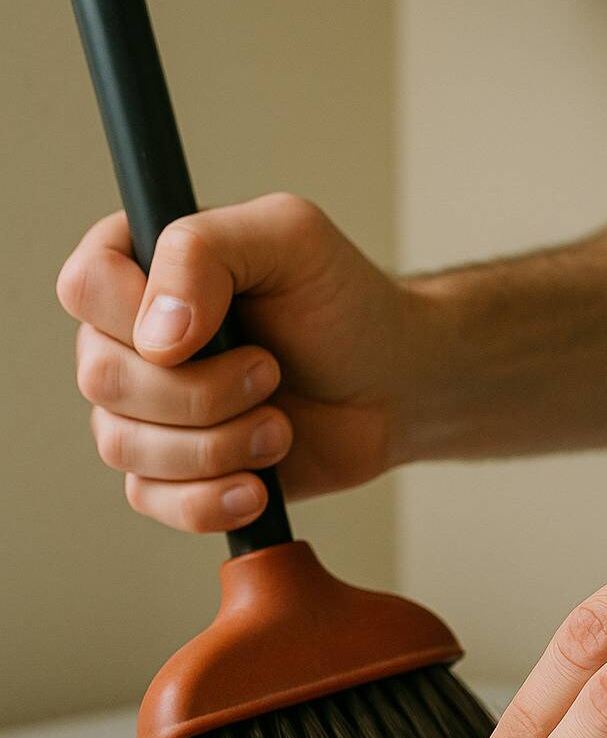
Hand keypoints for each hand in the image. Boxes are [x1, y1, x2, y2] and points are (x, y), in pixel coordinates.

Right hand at [58, 194, 423, 531]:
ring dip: (216, 445)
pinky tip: (259, 487)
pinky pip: (152, 500)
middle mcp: (126, 338)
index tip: (218, 327)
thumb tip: (156, 336)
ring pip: (124, 445)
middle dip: (199, 390)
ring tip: (279, 427)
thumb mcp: (288, 237)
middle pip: (102, 377)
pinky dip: (209, 501)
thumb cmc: (342, 303)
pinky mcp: (174, 472)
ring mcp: (145, 410)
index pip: (84, 287)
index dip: (140, 317)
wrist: (391, 385)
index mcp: (138, 264)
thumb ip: (204, 251)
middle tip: (270, 374)